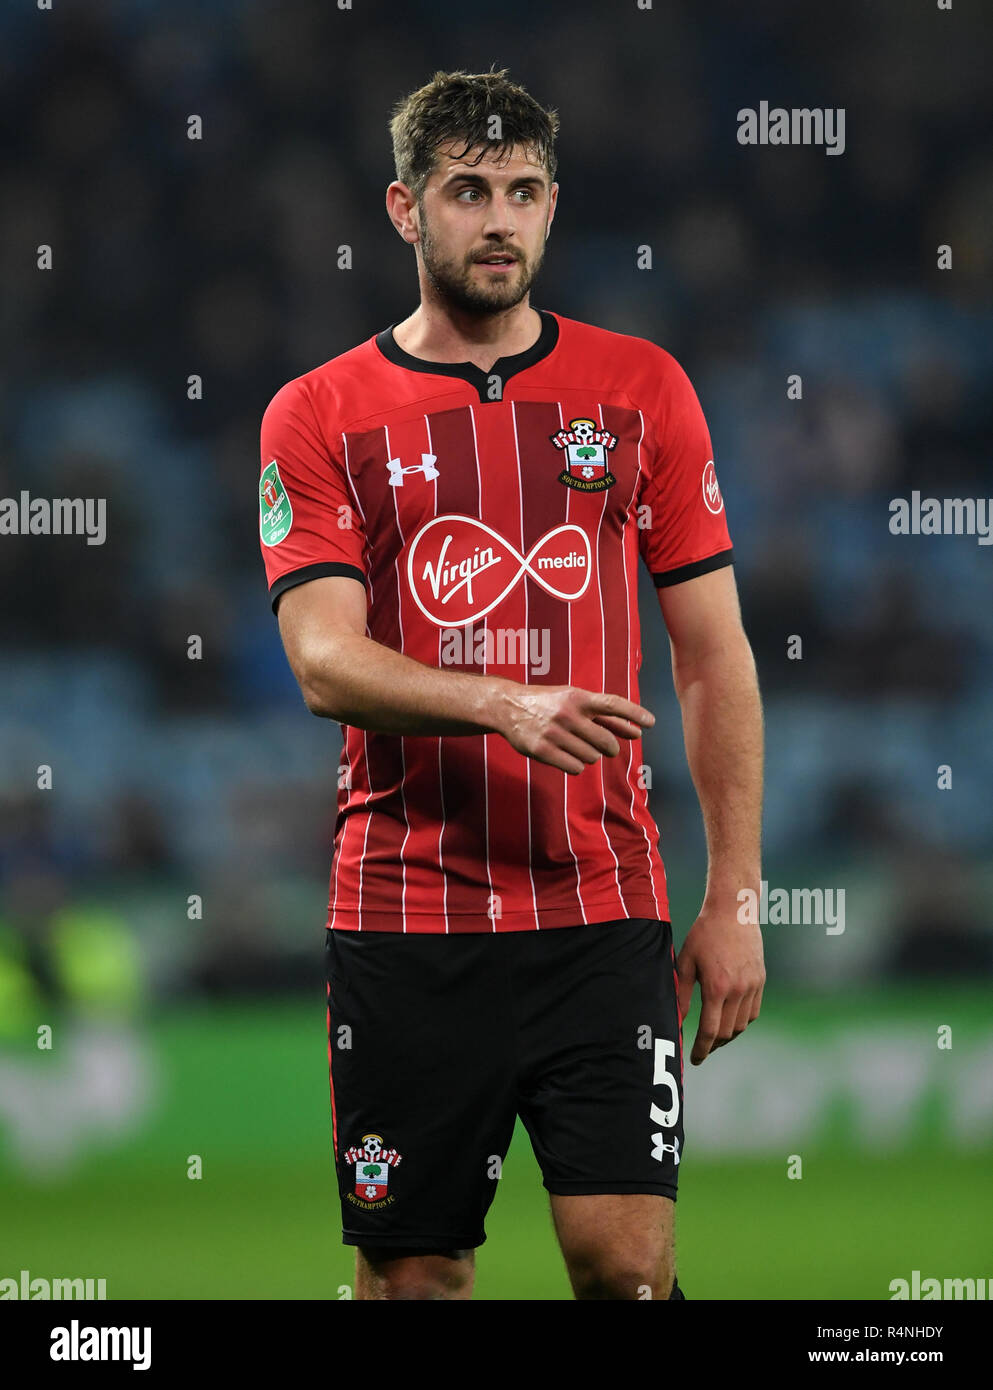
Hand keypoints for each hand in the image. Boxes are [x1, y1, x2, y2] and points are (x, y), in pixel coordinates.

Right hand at [494, 683, 654, 774]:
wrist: (509, 707)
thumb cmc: (549, 703)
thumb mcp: (575, 701)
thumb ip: (605, 717)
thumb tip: (637, 732)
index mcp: (577, 698)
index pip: (612, 704)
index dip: (634, 713)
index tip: (651, 723)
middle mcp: (567, 714)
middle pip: (605, 741)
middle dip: (610, 748)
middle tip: (606, 747)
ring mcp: (554, 733)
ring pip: (591, 758)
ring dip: (590, 756)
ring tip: (576, 746)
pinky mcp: (542, 750)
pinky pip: (575, 768)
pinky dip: (576, 765)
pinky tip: (568, 756)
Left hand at [676, 901, 764, 1063]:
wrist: (734, 911)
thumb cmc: (704, 933)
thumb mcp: (686, 962)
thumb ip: (681, 993)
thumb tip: (676, 1019)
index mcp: (717, 988)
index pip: (710, 1031)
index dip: (702, 1049)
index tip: (695, 1059)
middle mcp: (738, 991)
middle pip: (727, 1032)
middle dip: (713, 1045)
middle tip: (702, 1049)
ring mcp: (753, 986)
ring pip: (742, 1025)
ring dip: (728, 1035)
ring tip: (715, 1037)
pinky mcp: (761, 981)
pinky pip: (753, 1012)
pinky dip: (742, 1021)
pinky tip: (730, 1020)